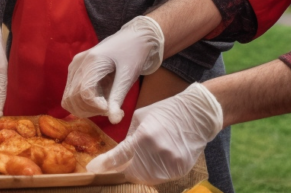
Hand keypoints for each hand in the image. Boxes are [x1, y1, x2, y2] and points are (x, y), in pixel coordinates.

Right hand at [61, 16, 163, 123]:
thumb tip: (114, 121)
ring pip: (69, 99)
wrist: (133, 37)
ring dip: (86, 109)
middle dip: (92, 110)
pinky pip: (71, 94)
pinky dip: (83, 103)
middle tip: (112, 109)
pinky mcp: (75, 70)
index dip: (97, 107)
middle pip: (73, 98)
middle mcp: (78, 63)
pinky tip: (100, 100)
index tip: (113, 109)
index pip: (84, 93)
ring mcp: (74, 66)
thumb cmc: (133, 54)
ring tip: (107, 105)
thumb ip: (118, 98)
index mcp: (92, 61)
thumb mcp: (128, 77)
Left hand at [87, 83, 222, 183]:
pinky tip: (159, 158)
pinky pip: (160, 177)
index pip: (119, 156)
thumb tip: (119, 152)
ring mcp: (169, 163)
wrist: (197, 114)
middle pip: (131, 173)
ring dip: (140, 172)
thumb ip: (130, 136)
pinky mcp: (179, 169)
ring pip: (145, 178)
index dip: (104, 164)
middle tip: (124, 162)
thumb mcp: (142, 117)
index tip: (93, 168)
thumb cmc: (167, 111)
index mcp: (144, 136)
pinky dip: (155, 171)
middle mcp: (156, 152)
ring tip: (146, 157)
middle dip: (124, 169)